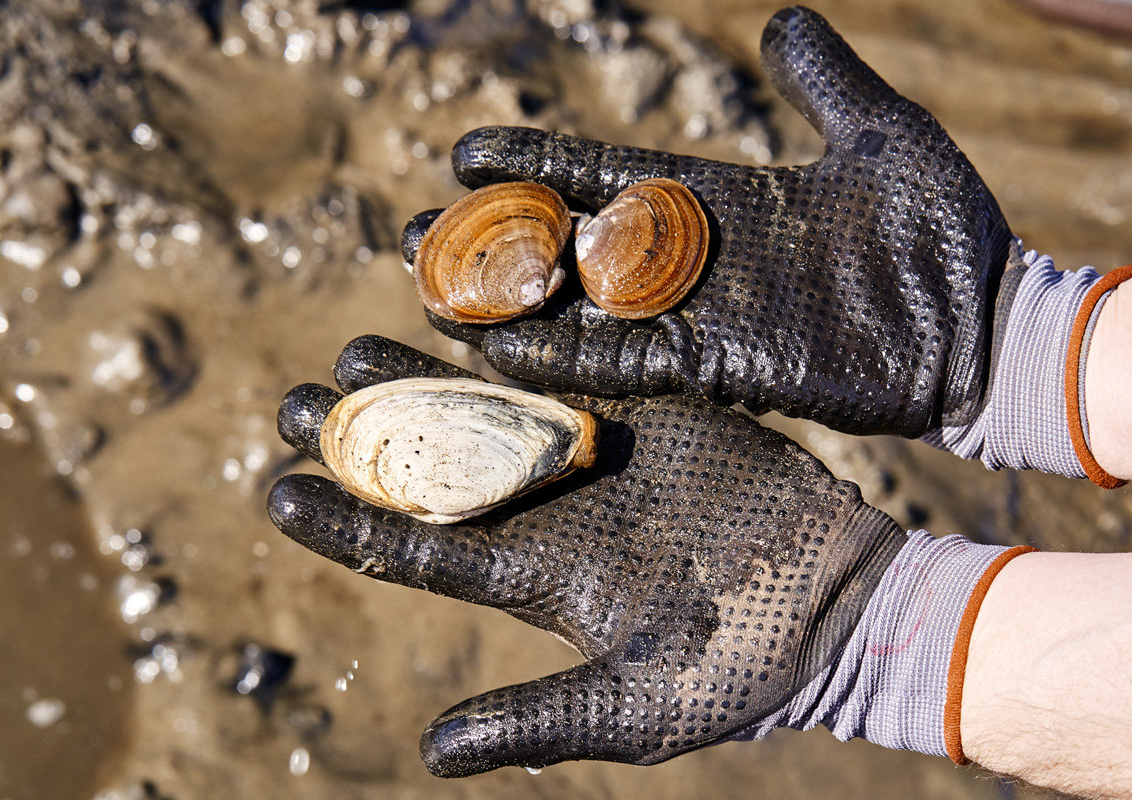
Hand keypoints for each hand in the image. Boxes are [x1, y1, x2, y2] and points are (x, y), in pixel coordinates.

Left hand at [267, 335, 904, 775]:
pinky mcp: (640, 412)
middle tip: (292, 403)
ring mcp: (591, 457)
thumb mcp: (635, 709)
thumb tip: (431, 755)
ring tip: (350, 351)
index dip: (348, 523)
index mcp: (534, 578)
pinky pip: (565, 368)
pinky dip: (512, 341)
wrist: (836, 597)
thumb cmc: (742, 667)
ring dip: (417, 379)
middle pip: (434, 468)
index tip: (278, 490)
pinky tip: (457, 310)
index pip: (418, 547)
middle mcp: (547, 512)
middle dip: (363, 438)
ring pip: (484, 410)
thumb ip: (536, 723)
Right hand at [405, 6, 1016, 437]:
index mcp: (719, 197)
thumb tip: (783, 18)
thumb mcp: (878, 132)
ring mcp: (703, 314)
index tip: (467, 153)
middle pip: (573, 245)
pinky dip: (566, 358)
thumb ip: (823, 79)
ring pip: (583, 309)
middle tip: (414, 237)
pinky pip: (627, 363)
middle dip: (495, 242)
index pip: (606, 173)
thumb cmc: (941, 232)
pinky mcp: (722, 365)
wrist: (981, 326)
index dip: (538, 162)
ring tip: (432, 298)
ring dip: (509, 306)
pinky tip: (503, 352)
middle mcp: (694, 258)